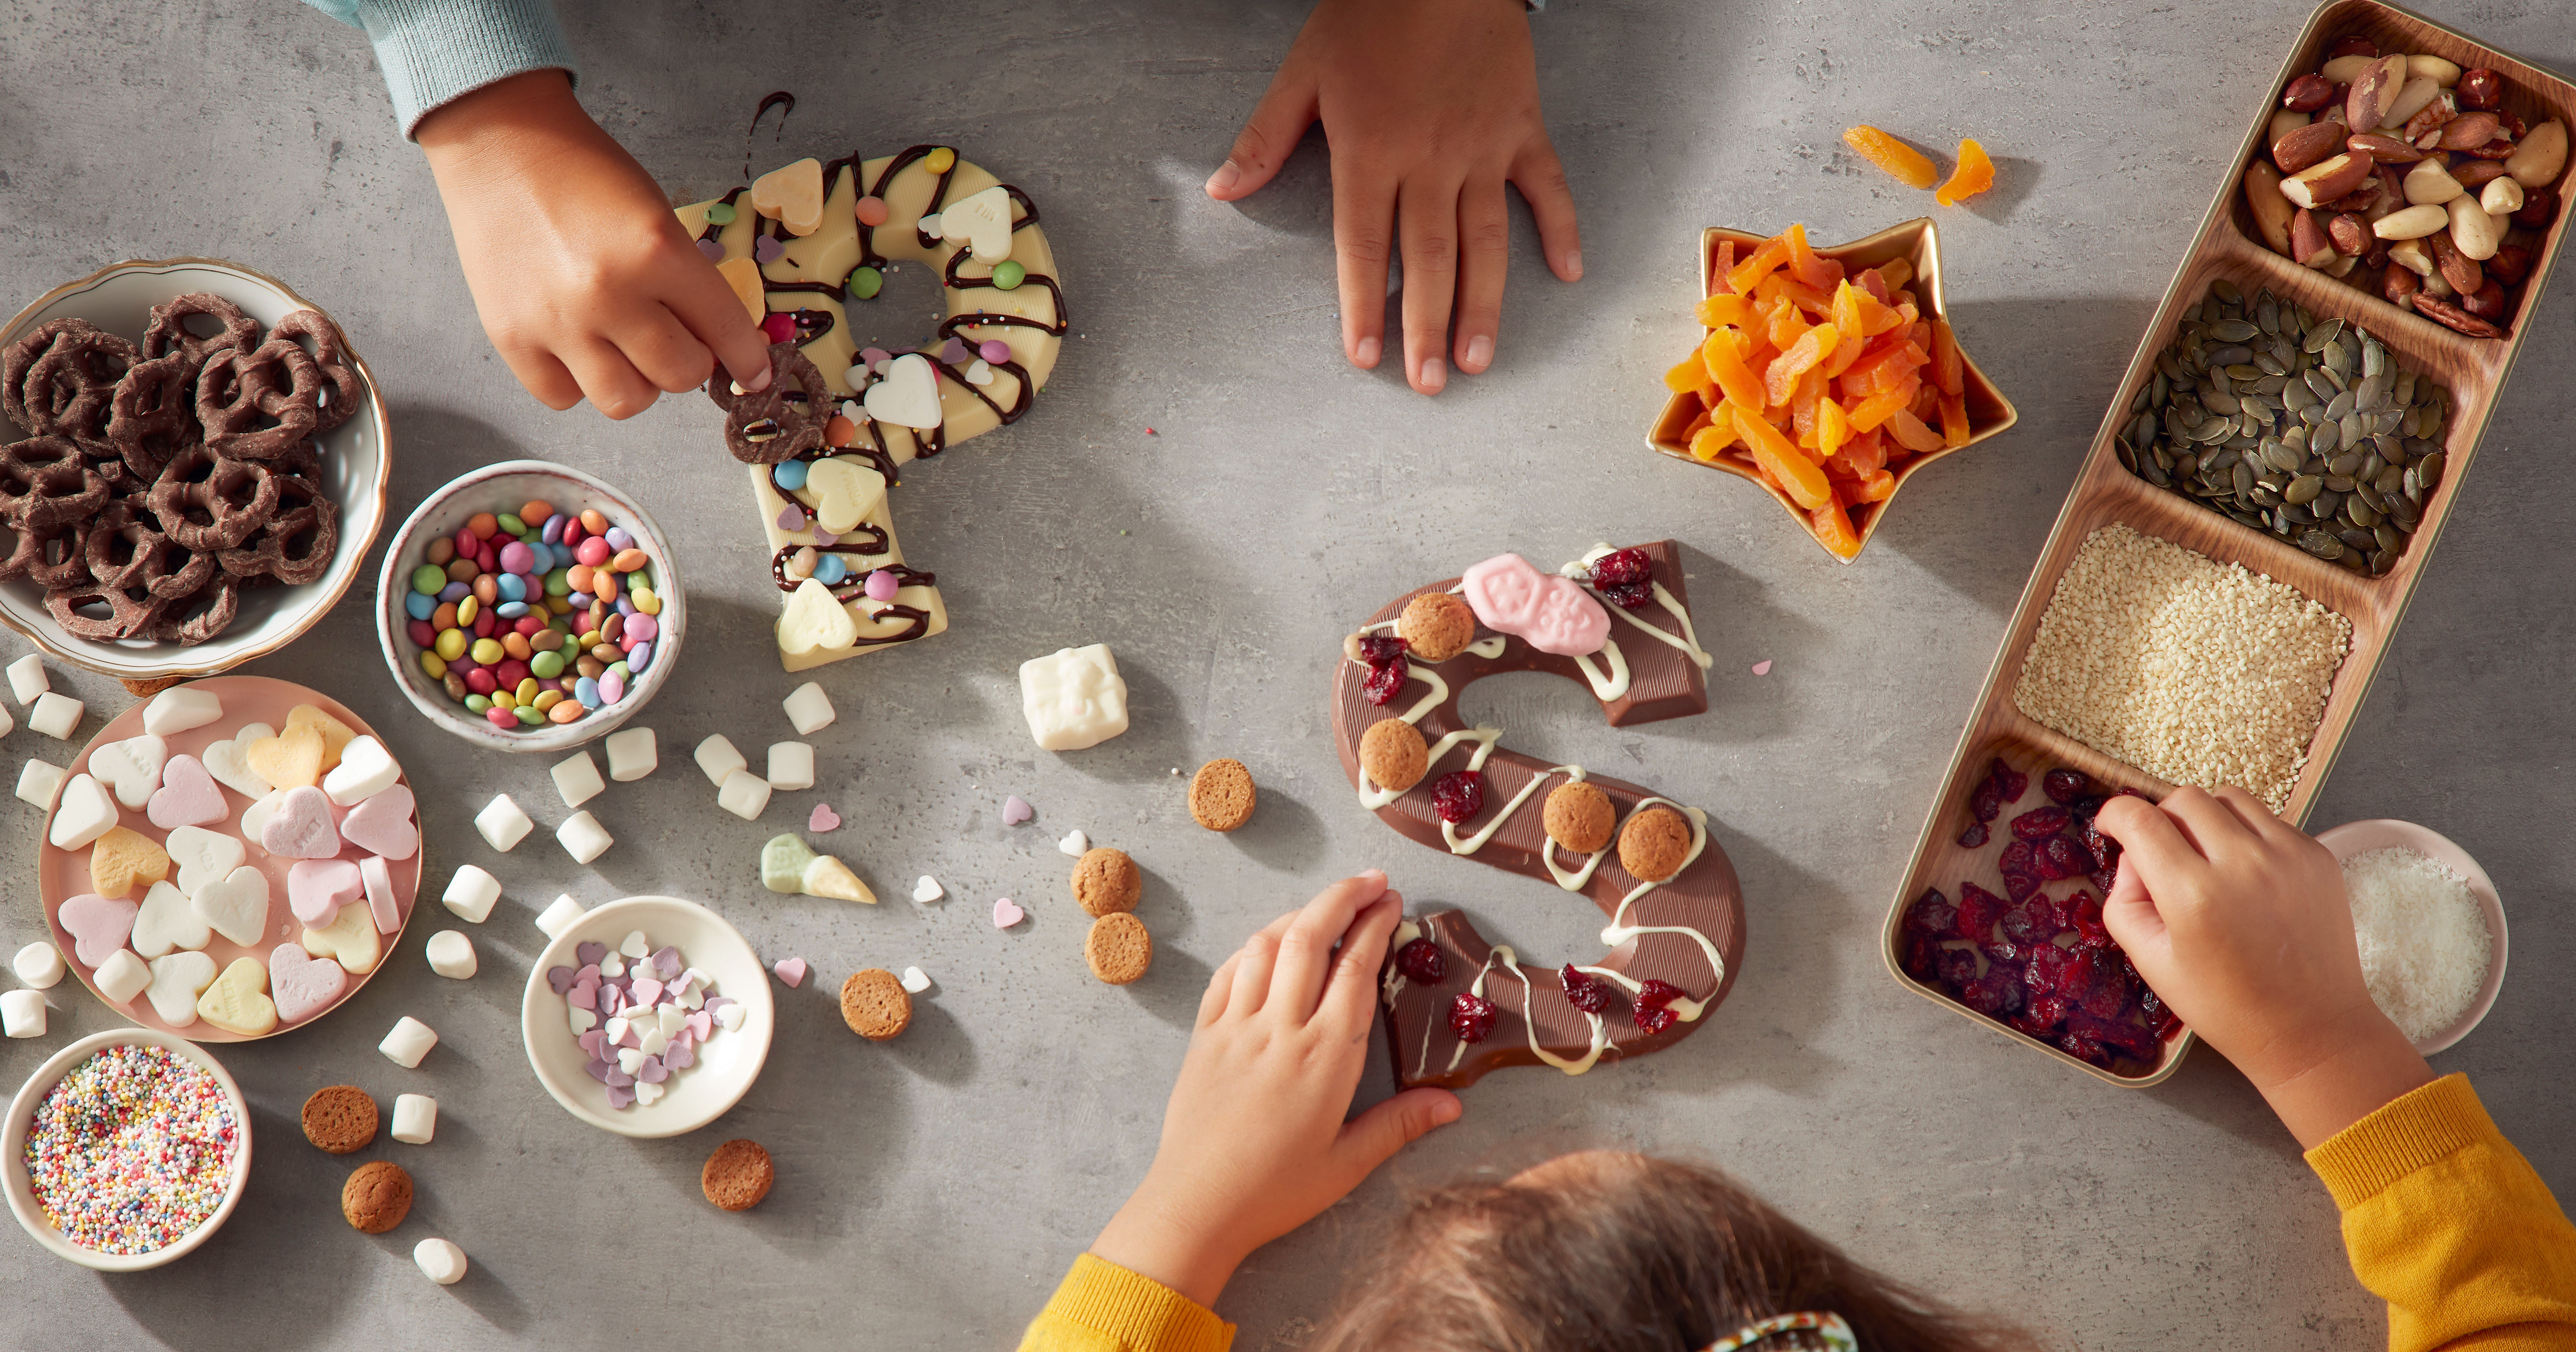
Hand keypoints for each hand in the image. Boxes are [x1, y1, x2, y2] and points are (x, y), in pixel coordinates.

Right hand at [416, 70, 771, 417]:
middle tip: (674, 337)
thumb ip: (691, 282)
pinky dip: (579, 382)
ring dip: (638, 382)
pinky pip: (564, 397)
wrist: (501, 148)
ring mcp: (555, 322)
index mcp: (655, 252)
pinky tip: (578, 345)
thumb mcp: (658, 218)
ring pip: (625, 401)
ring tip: (625, 346)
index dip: (748, 359)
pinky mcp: (511, 338)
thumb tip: (726, 347)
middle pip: (679, 376)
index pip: (724, 329)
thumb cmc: (586, 177)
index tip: (756, 374)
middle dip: (689, 362)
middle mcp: (607, 294)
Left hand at [1087, 871, 1461, 1307]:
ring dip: (1300, 913)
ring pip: (1268, 945)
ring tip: (1327, 905)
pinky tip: (1269, 944)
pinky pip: (1228, 973)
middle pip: (1313, 937)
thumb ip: (1400, 1125)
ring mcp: (1237, 1027)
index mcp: (1327, 1056)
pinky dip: (1252, 948)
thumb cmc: (1275, 1191)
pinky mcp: (1204, 1036)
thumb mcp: (1348, 1163)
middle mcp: (1282, 1030)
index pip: (1357, 968)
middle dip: (1343, 897)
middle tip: (1371, 880)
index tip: (1392, 901)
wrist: (1196, 1206)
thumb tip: (1453, 1104)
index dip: (1376, 925)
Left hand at [1207, 0, 1580, 394]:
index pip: (1363, 245)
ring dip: (1484, 304)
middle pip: (1428, 258)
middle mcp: (1429, 160)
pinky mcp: (1521, 128)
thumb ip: (1265, 137)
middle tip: (1429, 383)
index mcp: (1370, 150)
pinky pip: (1547, 187)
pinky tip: (1569, 274)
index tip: (1366, 357)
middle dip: (1426, 326)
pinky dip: (1562, 229)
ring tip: (1479, 358)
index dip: (1363, 304)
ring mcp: (1482, 148)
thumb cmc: (1370, 14)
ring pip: (1485, 240)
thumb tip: (1224, 190)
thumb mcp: (1303, 70)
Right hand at [2096, 787, 2429, 1147]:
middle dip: (2160, 817)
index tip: (2112, 826)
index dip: (2114, 814)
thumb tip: (2132, 857)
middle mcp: (2242, 863)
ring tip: (2206, 858)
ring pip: (2228, 798)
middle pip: (2184, 798)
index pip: (2139, 818)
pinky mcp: (2317, 856)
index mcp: (2192, 893)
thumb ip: (2124, 901)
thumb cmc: (2226, 1005)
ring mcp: (2286, 856)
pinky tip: (2246, 875)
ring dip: (2205, 817)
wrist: (2311, 1029)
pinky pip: (2269, 819)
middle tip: (2161, 852)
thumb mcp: (2151, 962)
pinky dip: (2246, 835)